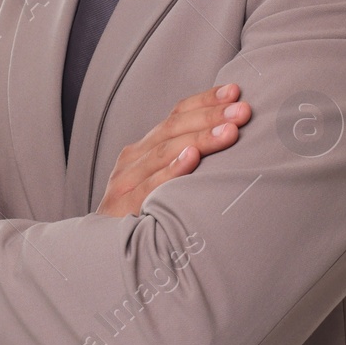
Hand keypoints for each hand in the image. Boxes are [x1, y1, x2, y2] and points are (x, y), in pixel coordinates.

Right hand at [96, 83, 251, 216]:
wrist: (103, 254)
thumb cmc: (147, 215)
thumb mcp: (164, 181)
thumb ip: (188, 157)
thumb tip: (232, 134)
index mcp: (144, 148)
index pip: (176, 115)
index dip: (205, 100)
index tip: (235, 90)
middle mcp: (133, 159)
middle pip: (173, 128)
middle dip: (211, 116)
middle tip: (242, 111)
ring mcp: (124, 183)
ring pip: (165, 152)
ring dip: (200, 139)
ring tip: (229, 131)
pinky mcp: (122, 208)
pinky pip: (149, 187)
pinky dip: (171, 170)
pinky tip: (192, 159)